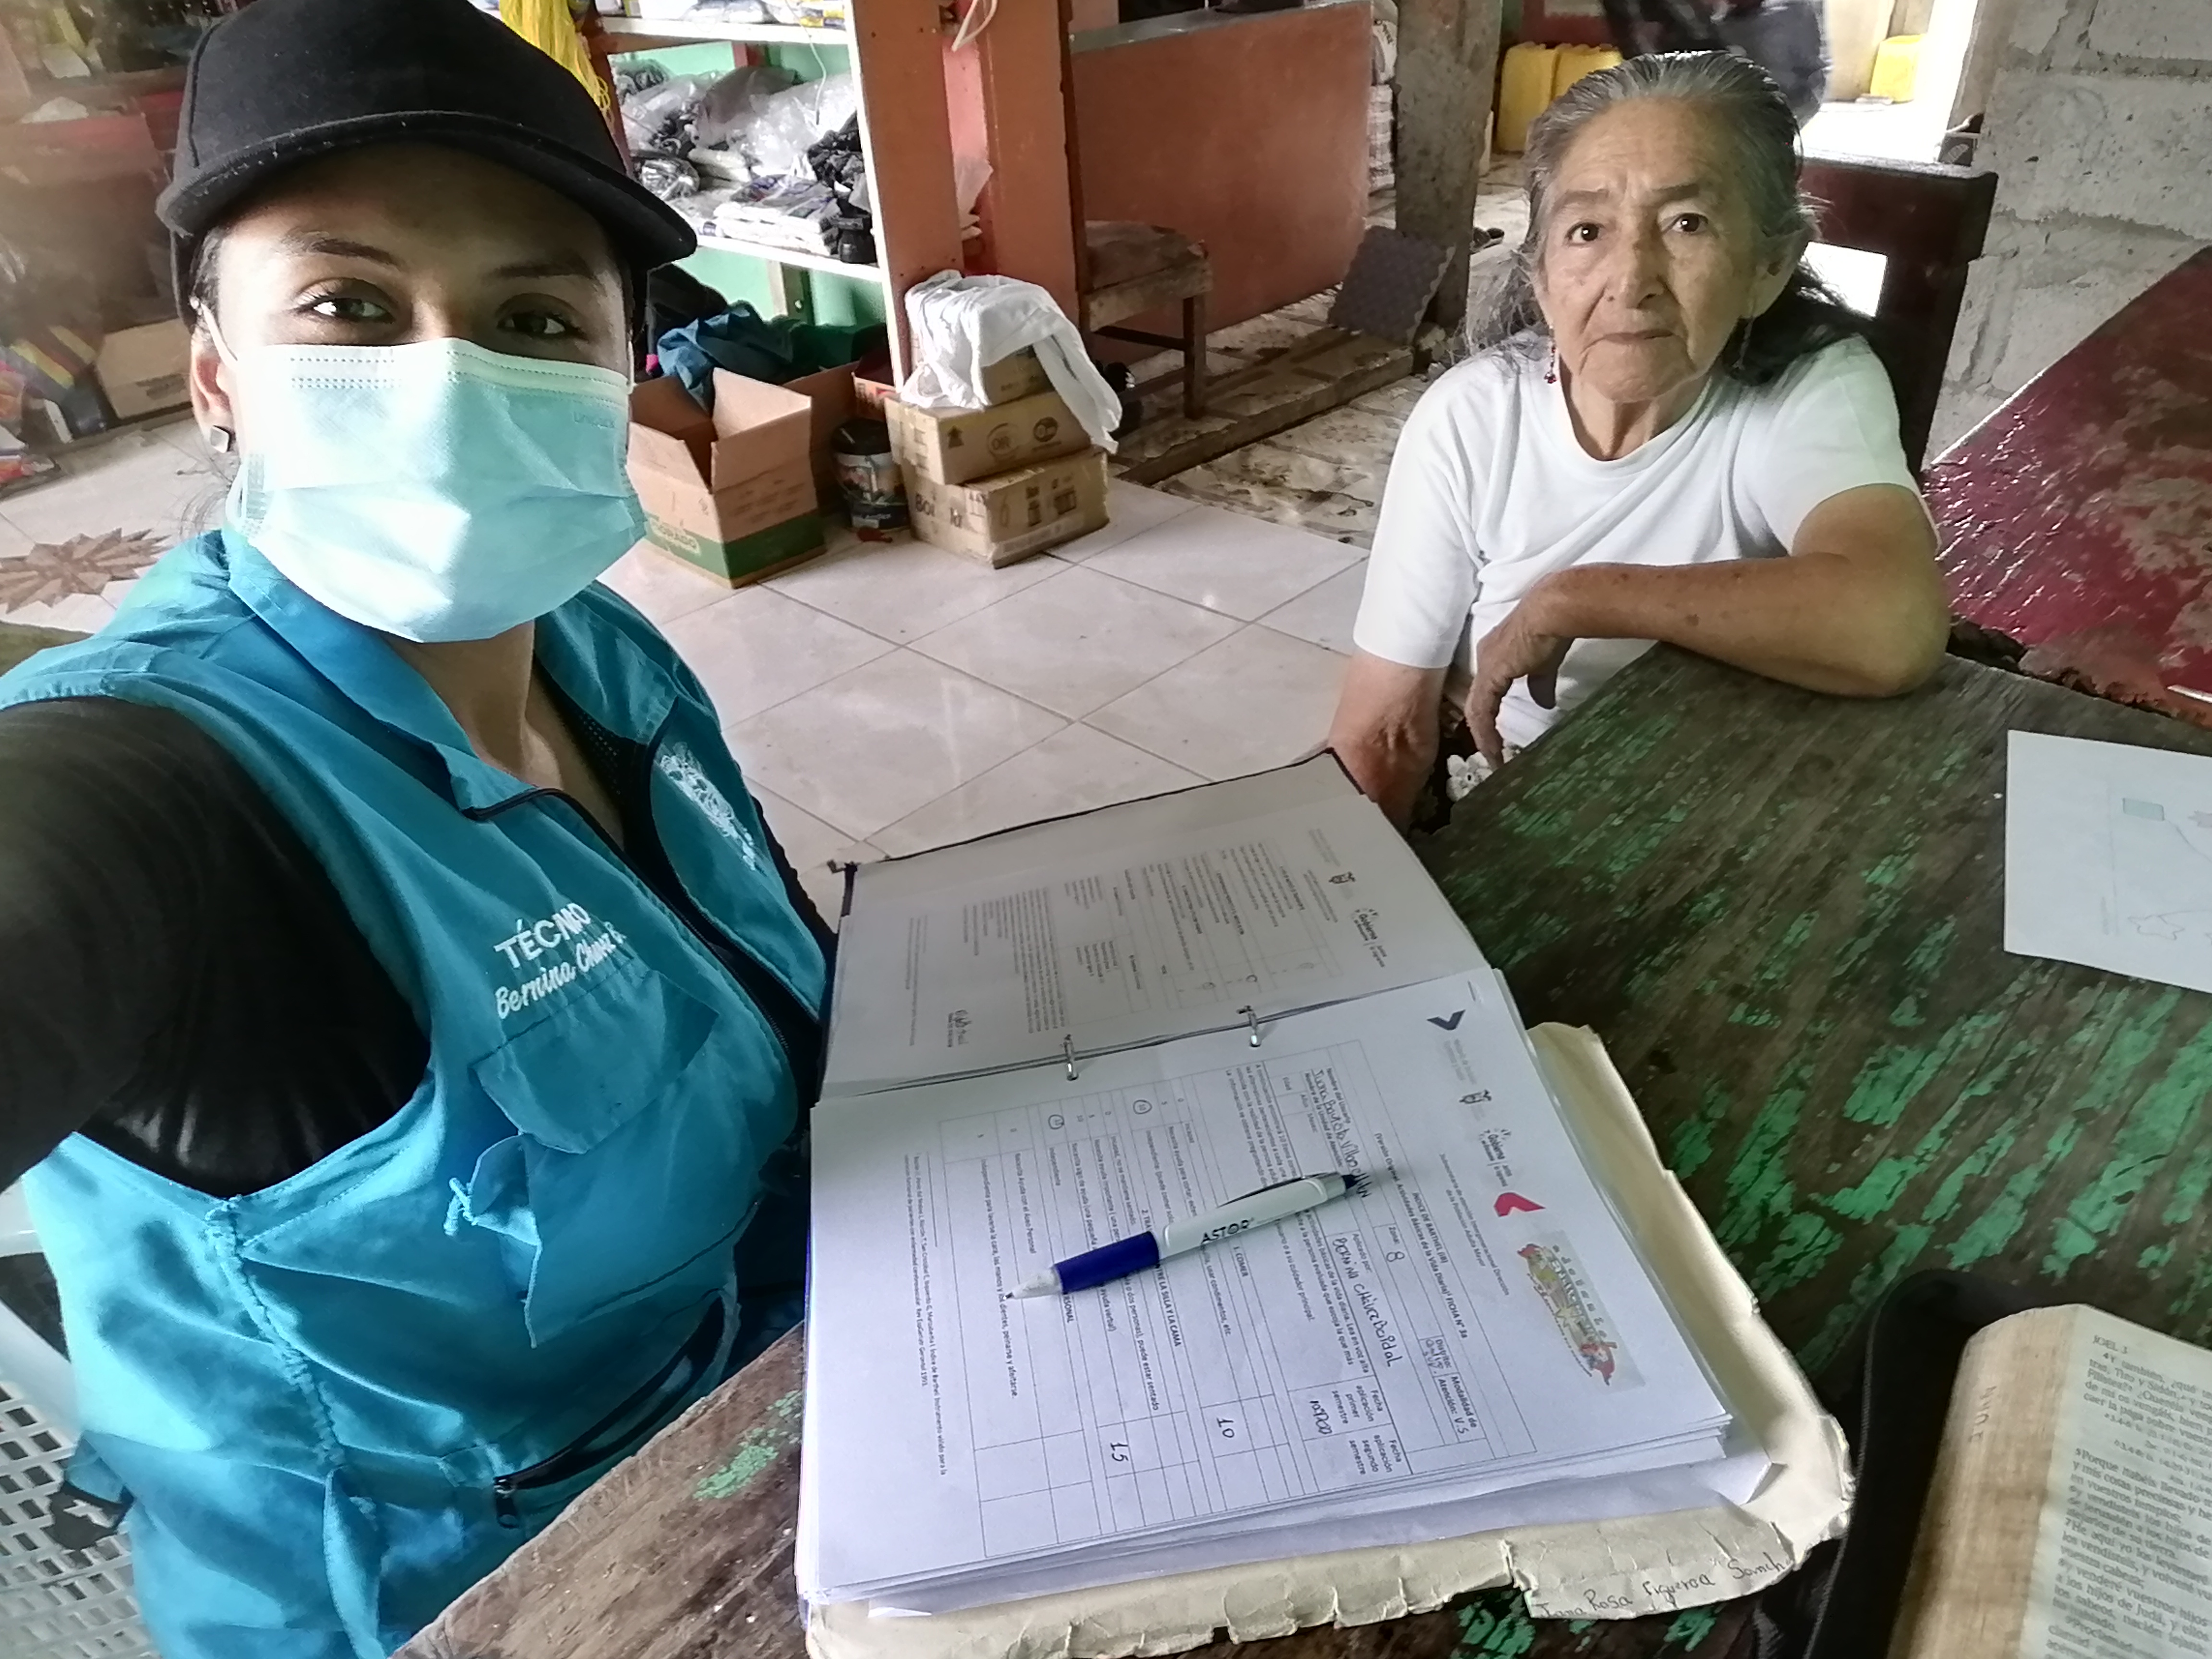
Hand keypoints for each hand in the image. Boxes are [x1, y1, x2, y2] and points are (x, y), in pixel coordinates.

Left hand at [1464, 602, 1573, 766]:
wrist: (1552, 613)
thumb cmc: (1550, 632)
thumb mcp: (1543, 664)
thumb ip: (1539, 683)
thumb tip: (1545, 702)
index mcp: (1494, 656)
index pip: (1485, 692)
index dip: (1488, 714)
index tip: (1495, 736)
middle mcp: (1484, 661)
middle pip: (1476, 702)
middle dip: (1481, 730)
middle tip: (1491, 753)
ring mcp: (1485, 668)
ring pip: (1476, 710)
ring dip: (1484, 736)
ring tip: (1493, 758)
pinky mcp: (1491, 676)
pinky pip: (1482, 711)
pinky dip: (1486, 732)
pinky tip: (1493, 749)